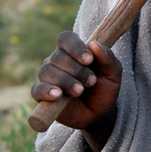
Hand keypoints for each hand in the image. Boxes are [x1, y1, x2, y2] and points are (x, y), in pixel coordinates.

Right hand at [31, 31, 121, 150]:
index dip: (75, 47)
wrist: (99, 112)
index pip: (65, 38)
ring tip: (80, 91)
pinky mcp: (42, 95)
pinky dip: (46, 91)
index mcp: (73, 51)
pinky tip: (58, 95)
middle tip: (91, 82)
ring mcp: (48, 77)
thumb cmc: (105, 87)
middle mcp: (57, 61)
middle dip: (77, 70)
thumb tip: (94, 44)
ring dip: (65, 81)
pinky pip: (37, 89)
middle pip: (57, 56)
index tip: (89, 60)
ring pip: (47, 71)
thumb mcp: (113, 73)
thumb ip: (107, 57)